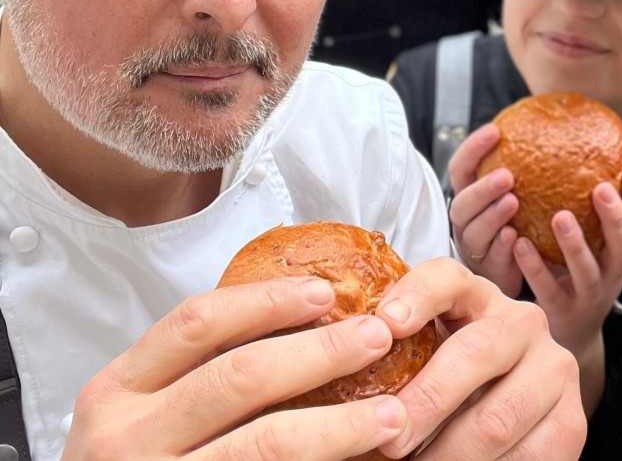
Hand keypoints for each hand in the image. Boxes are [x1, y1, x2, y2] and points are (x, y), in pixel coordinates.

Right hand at [63, 277, 407, 460]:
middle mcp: (126, 440)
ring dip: (339, 426)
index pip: (198, 323)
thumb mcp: (137, 415)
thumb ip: (191, 372)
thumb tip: (298, 319)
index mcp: (115, 392)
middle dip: (320, 352)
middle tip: (376, 337)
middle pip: (240, 376)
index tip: (324, 292)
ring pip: (265, 443)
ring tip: (391, 414)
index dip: (267, 301)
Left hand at [375, 258, 586, 458]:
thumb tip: (336, 367)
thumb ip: (398, 353)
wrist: (521, 412)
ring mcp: (554, 367)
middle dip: (426, 401)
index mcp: (478, 295)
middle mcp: (522, 321)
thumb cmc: (451, 382)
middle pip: (475, 351)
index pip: (449, 277)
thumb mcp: (428, 355)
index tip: (385, 324)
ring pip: (496, 417)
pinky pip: (528, 456)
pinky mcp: (573, 419)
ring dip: (449, 455)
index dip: (418, 294)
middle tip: (389, 438)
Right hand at [447, 123, 522, 296]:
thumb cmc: (517, 221)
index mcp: (469, 196)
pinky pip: (492, 259)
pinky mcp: (489, 271)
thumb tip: (557, 126)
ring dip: (492, 216)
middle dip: (483, 188)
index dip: (473, 148)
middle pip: (462, 202)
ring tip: (513, 202)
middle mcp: (466, 220)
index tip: (495, 130)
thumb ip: (524, 167)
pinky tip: (515, 236)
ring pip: (474, 231)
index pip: (461, 167)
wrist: (517, 270)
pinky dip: (501, 247)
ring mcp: (475, 247)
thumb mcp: (515, 191)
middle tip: (507, 175)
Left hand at [511, 163, 621, 359]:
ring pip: (587, 272)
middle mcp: (612, 276)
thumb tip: (580, 148)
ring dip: (575, 244)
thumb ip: (589, 208)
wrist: (570, 335)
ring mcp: (588, 297)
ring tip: (560, 216)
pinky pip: (547, 289)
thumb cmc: (578, 273)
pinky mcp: (560, 313)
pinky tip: (520, 243)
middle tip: (601, 189)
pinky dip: (535, 267)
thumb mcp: (594, 244)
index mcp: (621, 254)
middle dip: (616, 219)